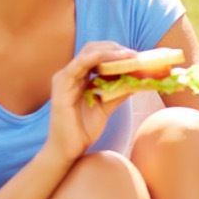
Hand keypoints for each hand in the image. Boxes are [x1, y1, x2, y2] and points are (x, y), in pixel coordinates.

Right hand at [46, 42, 134, 162]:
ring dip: (110, 53)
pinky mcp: (61, 86)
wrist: (69, 149)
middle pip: (93, 49)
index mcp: (79, 76)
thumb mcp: (106, 107)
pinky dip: (92, 59)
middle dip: (116, 49)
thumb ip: (118, 93)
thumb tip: (137, 82)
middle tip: (135, 55)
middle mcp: (71, 73)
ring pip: (88, 54)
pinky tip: (106, 57)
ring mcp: (64, 78)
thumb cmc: (83, 129)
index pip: (98, 54)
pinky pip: (77, 66)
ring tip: (129, 56)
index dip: (117, 52)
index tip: (137, 56)